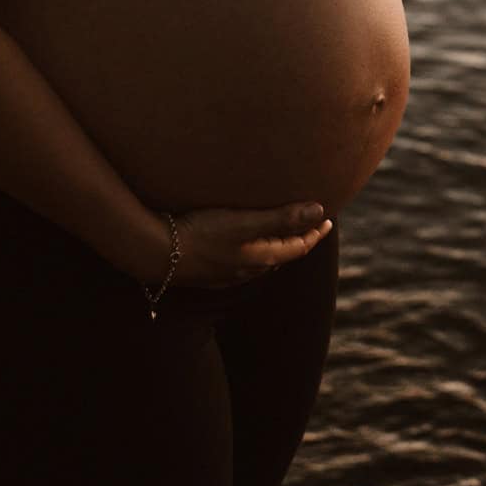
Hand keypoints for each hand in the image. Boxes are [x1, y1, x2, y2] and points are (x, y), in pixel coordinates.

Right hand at [142, 202, 334, 288]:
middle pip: (281, 254)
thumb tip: (320, 211)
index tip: (328, 219)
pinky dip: (253, 248)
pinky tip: (243, 241)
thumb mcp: (244, 222)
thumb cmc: (201, 234)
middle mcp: (247, 270)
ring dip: (275, 244)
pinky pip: (241, 261)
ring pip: (261, 260)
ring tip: (280, 229)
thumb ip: (281, 217)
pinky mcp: (209, 270)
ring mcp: (227, 273)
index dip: (314, 233)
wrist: (156, 252)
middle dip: (297, 239)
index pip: (298, 247)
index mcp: (260, 259)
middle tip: (309, 222)